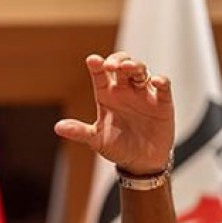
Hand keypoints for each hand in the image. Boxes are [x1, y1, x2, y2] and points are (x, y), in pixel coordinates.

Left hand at [54, 52, 173, 174]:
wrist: (141, 162)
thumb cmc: (117, 147)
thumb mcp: (96, 140)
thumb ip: (79, 132)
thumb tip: (58, 127)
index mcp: (107, 96)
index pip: (100, 76)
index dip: (97, 66)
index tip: (92, 60)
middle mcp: (125, 91)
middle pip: (122, 66)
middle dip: (117, 60)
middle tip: (111, 65)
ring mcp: (144, 94)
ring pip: (141, 71)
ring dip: (135, 66)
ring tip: (128, 68)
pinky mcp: (162, 103)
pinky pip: (164, 88)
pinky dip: (162, 82)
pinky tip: (157, 81)